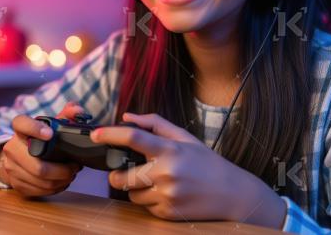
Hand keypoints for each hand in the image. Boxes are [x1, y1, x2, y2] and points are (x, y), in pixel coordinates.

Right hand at [0, 102, 84, 196]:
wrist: (16, 157)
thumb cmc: (38, 140)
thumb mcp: (50, 125)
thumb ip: (66, 115)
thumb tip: (78, 111)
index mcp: (19, 130)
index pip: (21, 124)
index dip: (34, 129)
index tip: (50, 134)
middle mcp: (11, 148)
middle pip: (37, 165)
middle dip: (62, 169)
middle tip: (74, 167)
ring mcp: (11, 167)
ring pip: (41, 180)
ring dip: (61, 180)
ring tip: (71, 174)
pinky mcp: (15, 183)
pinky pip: (39, 190)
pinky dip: (55, 188)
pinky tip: (61, 182)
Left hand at [91, 113, 284, 227]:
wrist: (233, 194)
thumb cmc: (206, 163)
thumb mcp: (184, 138)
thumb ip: (154, 124)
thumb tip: (126, 117)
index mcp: (170, 150)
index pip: (134, 138)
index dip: (111, 135)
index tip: (96, 134)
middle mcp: (166, 173)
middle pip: (122, 177)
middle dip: (117, 175)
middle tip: (125, 171)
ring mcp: (167, 196)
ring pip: (131, 195)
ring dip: (136, 189)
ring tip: (155, 182)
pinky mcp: (168, 213)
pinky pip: (145, 207)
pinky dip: (150, 201)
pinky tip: (167, 194)